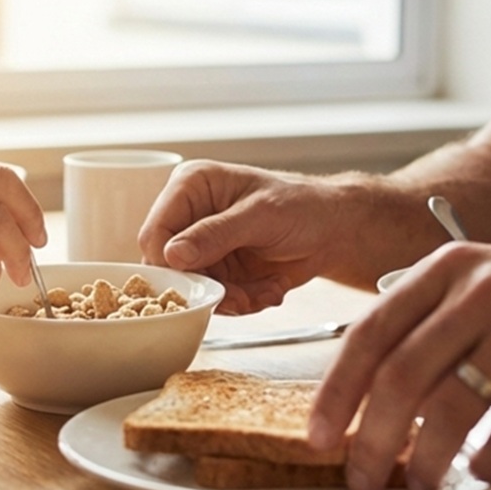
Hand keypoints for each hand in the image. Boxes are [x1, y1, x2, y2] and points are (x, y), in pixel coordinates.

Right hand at [139, 160, 357, 313]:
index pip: (156, 231)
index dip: (168, 262)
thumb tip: (173, 255)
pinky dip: (244, 302)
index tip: (194, 280)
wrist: (334, 231)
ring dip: (230, 298)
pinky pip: (217, 300)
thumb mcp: (260, 216)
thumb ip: (216, 234)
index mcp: (190, 187)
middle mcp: (189, 217)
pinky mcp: (219, 273)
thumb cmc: (302, 206)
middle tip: (239, 298)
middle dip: (207, 287)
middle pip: (170, 267)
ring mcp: (203, 248)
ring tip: (263, 293)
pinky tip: (270, 290)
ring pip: (194, 289)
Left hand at [308, 243, 490, 489]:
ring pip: (453, 405)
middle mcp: (485, 289)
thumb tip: (364, 392)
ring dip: (426, 458)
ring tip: (418, 486)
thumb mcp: (487, 284)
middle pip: (402, 374)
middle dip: (371, 437)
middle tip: (359, 478)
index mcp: (450, 268)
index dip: (336, 391)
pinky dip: (490, 461)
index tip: (318, 437)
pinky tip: (480, 477)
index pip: (370, 332)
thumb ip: (430, 323)